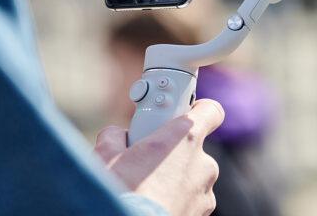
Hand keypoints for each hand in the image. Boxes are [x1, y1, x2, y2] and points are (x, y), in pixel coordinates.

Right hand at [95, 99, 224, 215]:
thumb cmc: (122, 192)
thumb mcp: (106, 155)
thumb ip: (117, 135)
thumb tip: (116, 136)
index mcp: (185, 138)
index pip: (209, 111)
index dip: (196, 110)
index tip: (180, 115)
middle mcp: (203, 162)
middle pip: (191, 146)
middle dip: (170, 150)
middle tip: (145, 158)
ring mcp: (205, 190)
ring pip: (190, 174)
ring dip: (173, 177)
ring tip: (147, 186)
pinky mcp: (202, 213)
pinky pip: (190, 197)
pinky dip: (176, 198)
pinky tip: (154, 202)